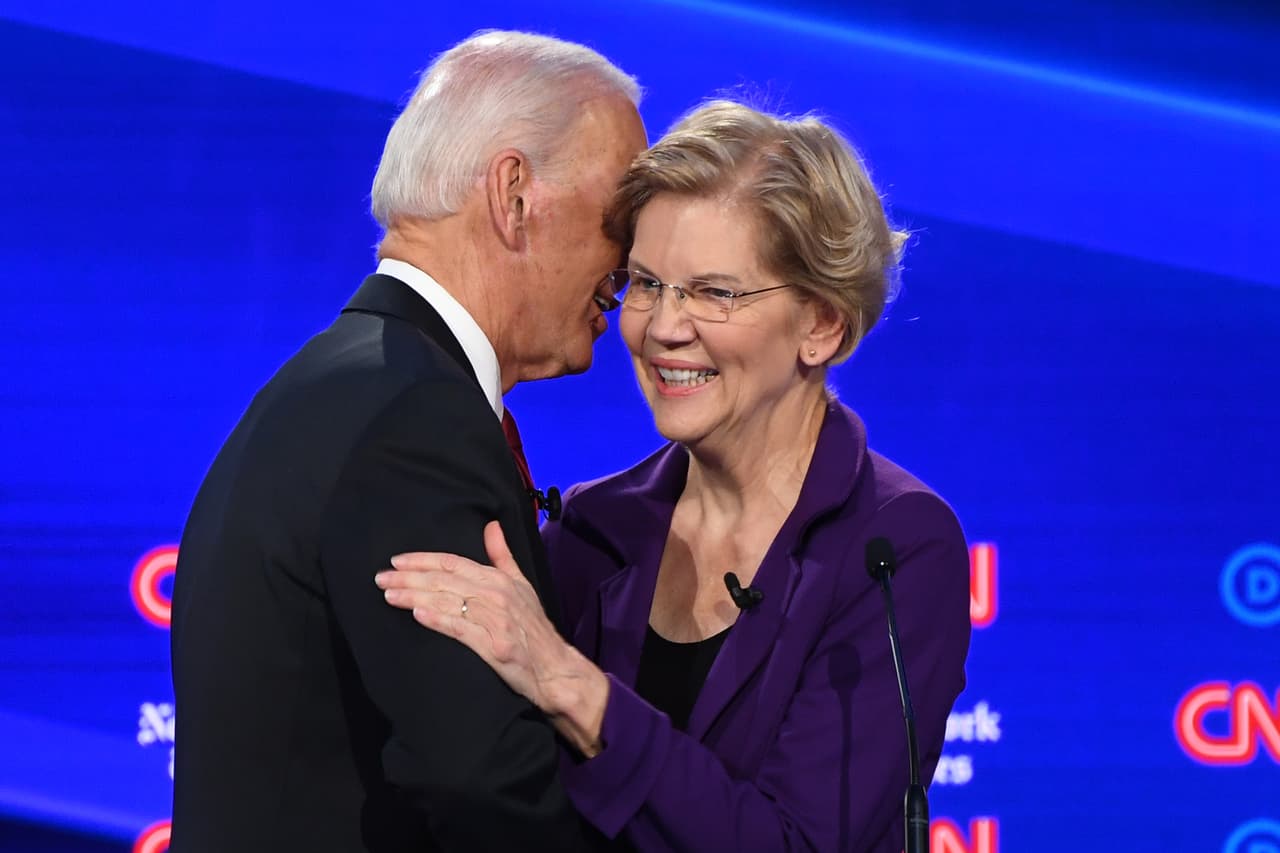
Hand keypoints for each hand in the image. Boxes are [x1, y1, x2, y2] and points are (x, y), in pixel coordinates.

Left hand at [376, 521, 607, 756]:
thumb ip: (502, 556)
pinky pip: (460, 628)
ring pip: (447, 602)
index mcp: (499, 579)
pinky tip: (417, 614)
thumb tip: (491, 526)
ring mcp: (495, 619)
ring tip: (388, 595)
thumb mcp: (522, 585)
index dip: (423, 560)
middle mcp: (496, 594)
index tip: (397, 561)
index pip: (453, 562)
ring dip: (415, 596)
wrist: (554, 668)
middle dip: (409, 578)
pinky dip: (438, 619)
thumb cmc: (533, 628)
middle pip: (444, 580)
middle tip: (380, 578)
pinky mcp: (493, 645)